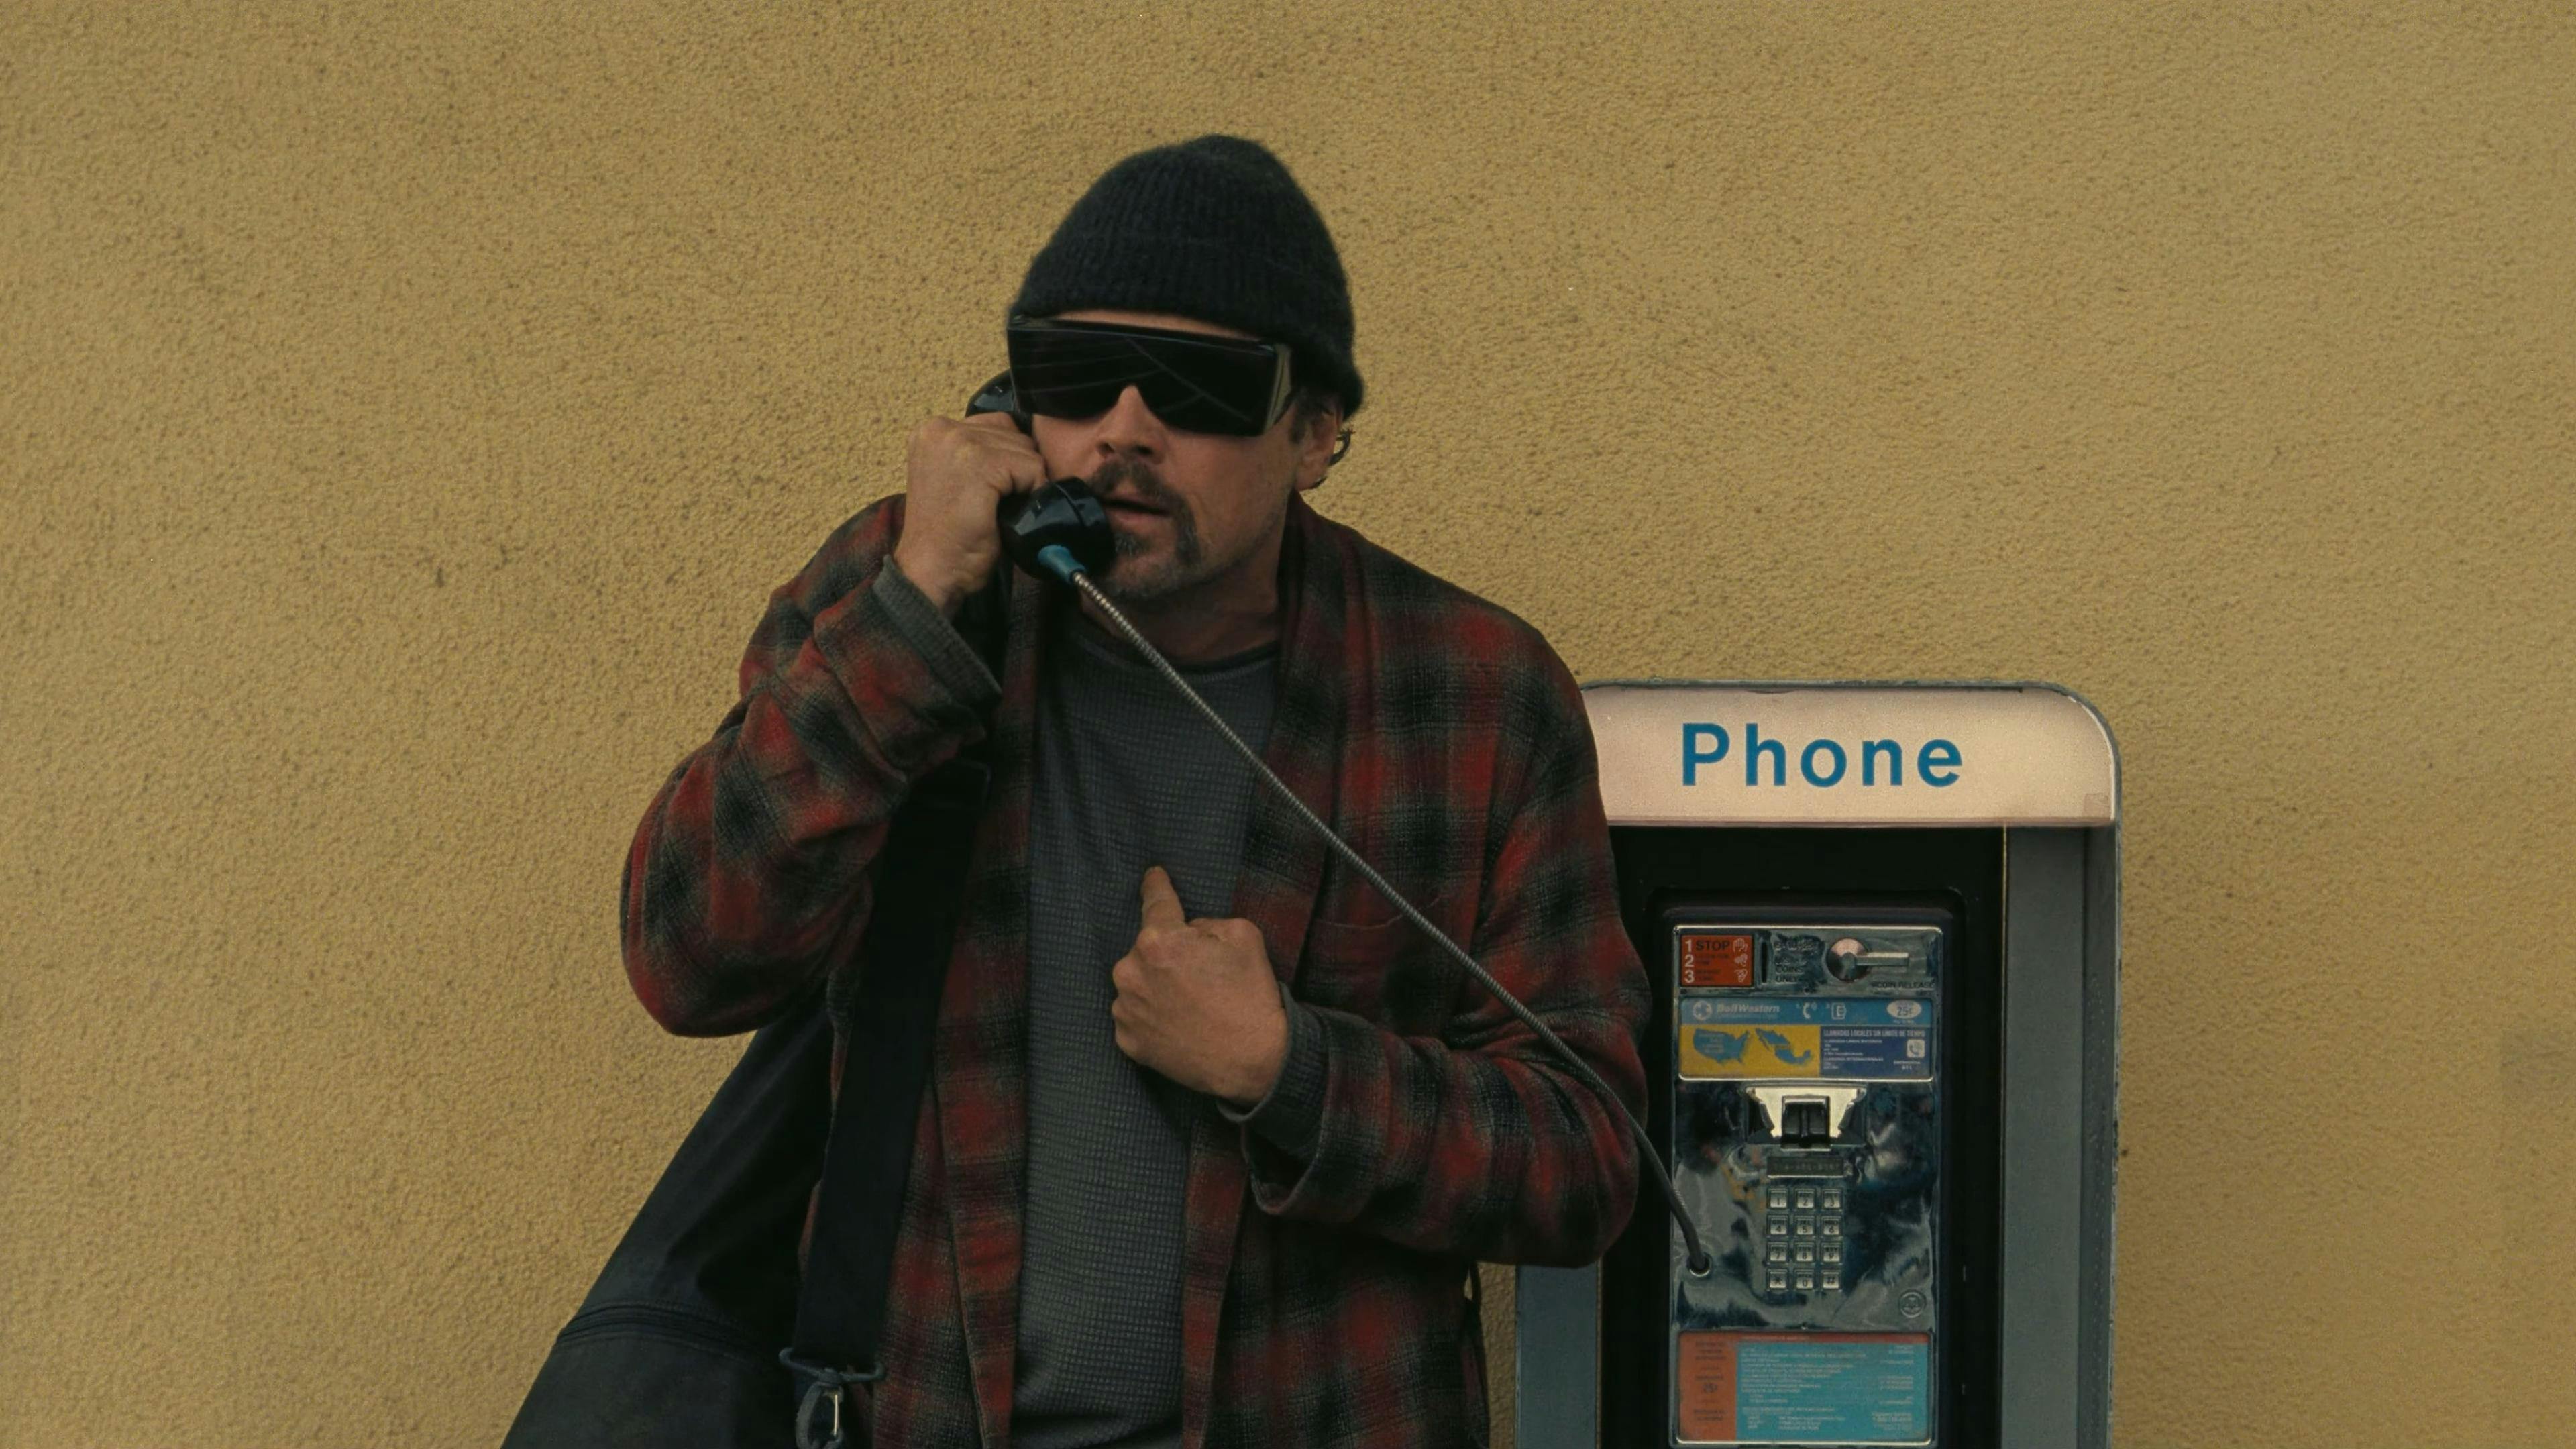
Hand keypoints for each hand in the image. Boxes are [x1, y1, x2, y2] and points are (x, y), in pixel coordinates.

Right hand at [890, 412, 1049, 613]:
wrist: (931, 571)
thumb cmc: (948, 536)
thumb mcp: (957, 479)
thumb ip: (980, 453)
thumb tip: (1027, 446)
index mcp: (932, 430)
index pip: (998, 426)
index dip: (1008, 460)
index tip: (990, 491)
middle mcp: (941, 428)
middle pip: (1014, 435)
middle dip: (1016, 470)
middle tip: (993, 504)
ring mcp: (959, 441)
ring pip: (1026, 451)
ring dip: (1023, 482)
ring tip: (997, 508)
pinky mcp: (979, 461)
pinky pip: (1032, 468)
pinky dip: (1031, 492)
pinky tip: (1005, 512)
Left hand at [1110, 867, 1288, 1106]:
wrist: (1253, 1061)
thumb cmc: (1251, 996)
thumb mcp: (1243, 934)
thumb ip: (1207, 922)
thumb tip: (1189, 932)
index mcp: (1157, 941)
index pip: (1155, 902)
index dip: (1156, 885)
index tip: (1152, 876)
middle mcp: (1130, 972)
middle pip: (1147, 948)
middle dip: (1169, 953)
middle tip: (1200, 975)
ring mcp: (1125, 1010)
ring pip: (1138, 982)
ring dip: (1157, 985)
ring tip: (1192, 1004)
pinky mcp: (1127, 1041)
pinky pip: (1135, 1015)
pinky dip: (1153, 1015)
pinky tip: (1180, 1024)